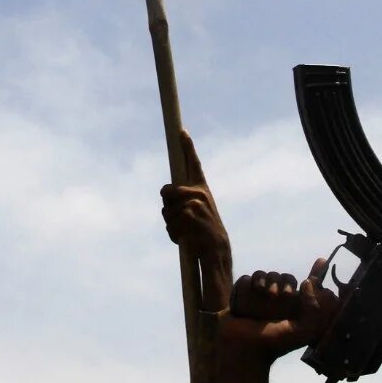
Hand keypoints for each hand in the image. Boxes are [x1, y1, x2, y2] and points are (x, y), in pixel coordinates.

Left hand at [160, 130, 230, 259]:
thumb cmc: (203, 232)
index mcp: (202, 190)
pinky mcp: (188, 214)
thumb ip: (183, 199)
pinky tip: (185, 238)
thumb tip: (165, 191)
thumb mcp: (197, 211)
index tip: (181, 131)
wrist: (216, 250)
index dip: (187, 147)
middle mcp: (199, 193)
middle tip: (178, 217)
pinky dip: (173, 233)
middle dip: (167, 204)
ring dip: (170, 223)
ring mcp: (194, 203)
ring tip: (186, 230)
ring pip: (165, 209)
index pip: (193, 164)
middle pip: (166, 190)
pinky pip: (169, 222)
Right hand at [219, 259, 338, 364]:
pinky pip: (252, 278)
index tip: (321, 261)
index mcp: (293, 309)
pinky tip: (258, 289)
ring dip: (271, 281)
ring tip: (269, 294)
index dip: (315, 273)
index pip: (306, 287)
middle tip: (285, 296)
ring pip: (269, 275)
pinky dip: (256, 280)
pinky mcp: (243, 293)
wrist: (241, 348)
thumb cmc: (273, 344)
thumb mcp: (302, 331)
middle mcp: (277, 301)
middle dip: (286, 282)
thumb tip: (307, 282)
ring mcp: (259, 296)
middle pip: (286, 277)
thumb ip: (311, 309)